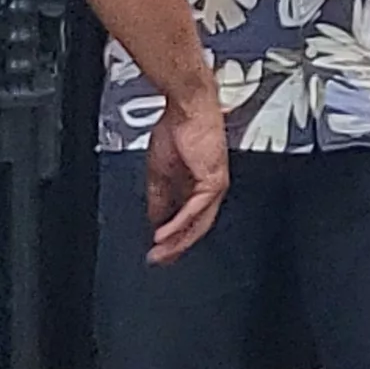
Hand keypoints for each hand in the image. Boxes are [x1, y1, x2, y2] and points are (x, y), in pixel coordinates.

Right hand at [140, 85, 232, 263]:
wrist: (186, 108)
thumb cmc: (176, 130)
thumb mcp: (159, 172)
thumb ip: (159, 199)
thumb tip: (155, 221)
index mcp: (197, 187)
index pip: (190, 222)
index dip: (174, 239)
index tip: (158, 253)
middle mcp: (209, 189)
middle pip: (197, 227)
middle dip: (176, 247)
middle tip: (159, 260)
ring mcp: (214, 185)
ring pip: (199, 222)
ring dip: (177, 240)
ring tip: (160, 252)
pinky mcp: (213, 179)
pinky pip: (196, 209)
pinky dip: (179, 223)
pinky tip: (164, 233)